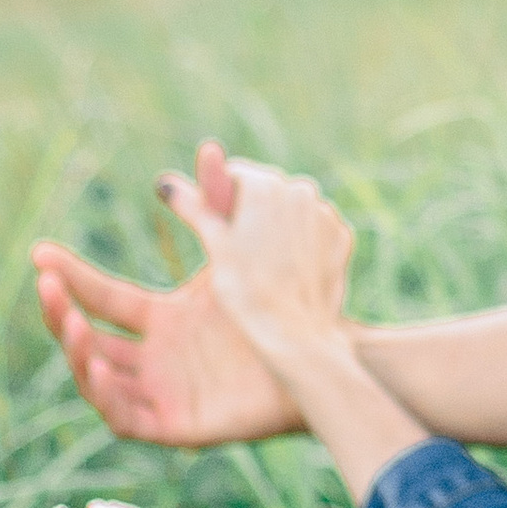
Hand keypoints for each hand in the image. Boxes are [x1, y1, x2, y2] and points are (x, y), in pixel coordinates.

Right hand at [35, 146, 302, 446]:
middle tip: (46, 284)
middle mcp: (155, 358)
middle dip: (62, 314)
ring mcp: (163, 393)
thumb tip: (209, 149)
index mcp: (163, 319)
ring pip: (99, 381)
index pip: (104, 298)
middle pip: (89, 340)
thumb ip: (224, 204)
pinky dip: (108, 396)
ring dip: (78, 354)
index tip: (41, 252)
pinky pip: (127, 418)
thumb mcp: (244, 252)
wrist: (319, 359)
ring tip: (72, 325)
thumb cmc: (283, 308)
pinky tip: (99, 368)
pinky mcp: (177, 427)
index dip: (72, 277)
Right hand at [154, 143, 358, 389]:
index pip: (236, 175)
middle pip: (267, 190)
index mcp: (264, 185)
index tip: (219, 225)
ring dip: (279, 224)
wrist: (293, 332)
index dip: (223, 199)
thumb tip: (166, 183)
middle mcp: (300, 190)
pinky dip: (303, 241)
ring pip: (293, 209)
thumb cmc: (246, 290)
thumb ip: (193, 207)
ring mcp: (324, 213)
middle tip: (240, 249)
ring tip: (266, 263)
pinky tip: (290, 267)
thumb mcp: (215, 245)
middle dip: (252, 210)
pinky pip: (315, 229)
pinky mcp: (341, 235)